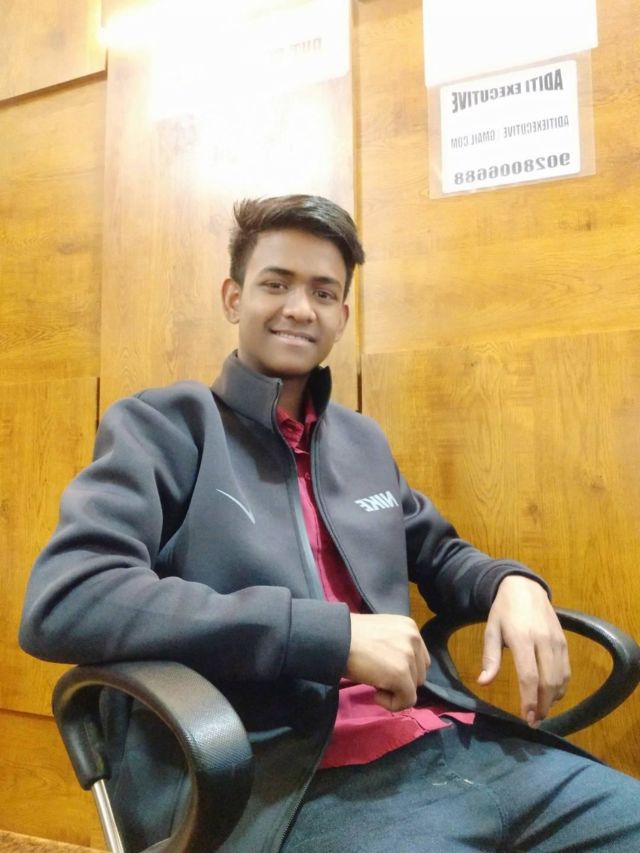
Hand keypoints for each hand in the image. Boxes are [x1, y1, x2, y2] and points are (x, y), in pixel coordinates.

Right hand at [345, 613, 429, 710]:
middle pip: (419, 674)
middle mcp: (414, 638)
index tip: (382, 669)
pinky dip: (391, 703)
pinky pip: (407, 700)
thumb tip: (399, 669)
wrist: (335, 638)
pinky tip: (375, 693)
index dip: (403, 669)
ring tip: (374, 681)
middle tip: (377, 675)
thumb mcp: (381, 635)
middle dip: (401, 680)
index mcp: (409, 627)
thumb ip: (396, 647)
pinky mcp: (402, 675)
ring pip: (413, 688)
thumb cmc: (350, 636)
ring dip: (394, 690)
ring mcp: (409, 657)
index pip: (419, 658)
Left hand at [478, 575, 569, 726]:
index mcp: (522, 638)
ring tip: (540, 712)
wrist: (525, 587)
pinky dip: (561, 687)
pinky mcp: (565, 642)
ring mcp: (557, 642)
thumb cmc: (504, 611)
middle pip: (548, 681)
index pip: (529, 676)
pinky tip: (550, 696)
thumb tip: (483, 683)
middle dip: (542, 705)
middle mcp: (543, 641)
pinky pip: (566, 671)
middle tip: (533, 721)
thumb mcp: (491, 630)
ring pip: (560, 679)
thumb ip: (489, 658)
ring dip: (552, 700)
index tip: (525, 718)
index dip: (529, 700)